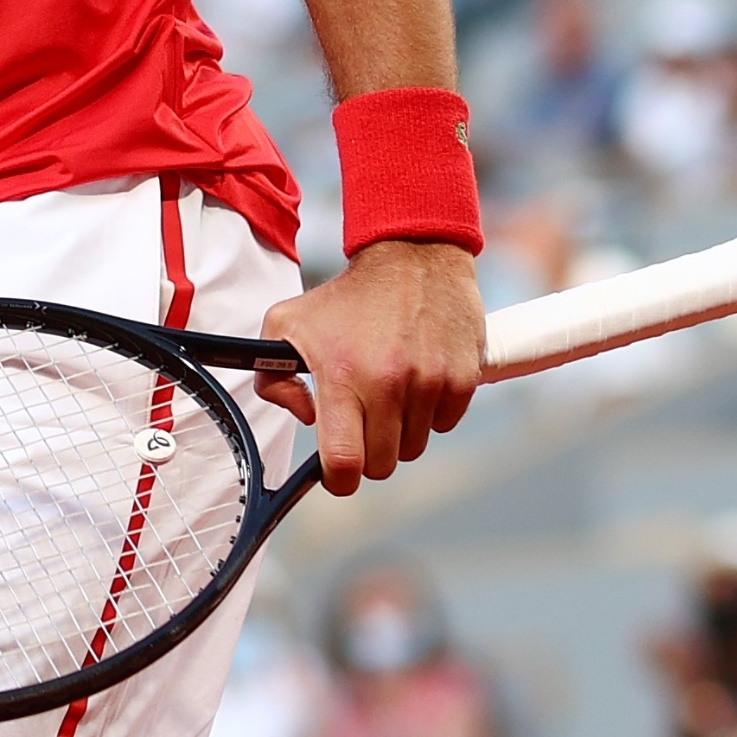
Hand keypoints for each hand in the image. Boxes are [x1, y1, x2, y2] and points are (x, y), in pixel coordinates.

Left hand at [254, 241, 483, 495]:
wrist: (412, 256)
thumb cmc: (345, 297)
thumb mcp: (287, 324)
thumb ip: (273, 378)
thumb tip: (305, 416)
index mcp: (342, 376)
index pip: (345, 461)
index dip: (339, 479)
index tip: (337, 473)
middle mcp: (389, 383)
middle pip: (382, 464)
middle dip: (368, 452)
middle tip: (361, 422)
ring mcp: (430, 382)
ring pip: (414, 447)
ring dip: (399, 431)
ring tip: (388, 391)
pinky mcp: (463, 378)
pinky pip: (445, 424)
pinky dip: (431, 413)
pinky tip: (417, 379)